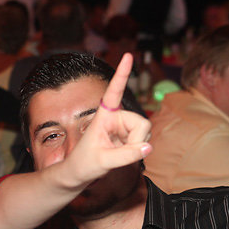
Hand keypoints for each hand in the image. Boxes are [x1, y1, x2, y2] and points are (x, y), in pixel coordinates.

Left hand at [64, 53, 151, 183]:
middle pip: (142, 123)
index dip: (122, 74)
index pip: (114, 92)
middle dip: (136, 140)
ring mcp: (124, 125)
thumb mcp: (103, 161)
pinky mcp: (129, 135)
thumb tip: (149, 147)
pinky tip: (122, 152)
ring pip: (145, 132)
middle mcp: (116, 116)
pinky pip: (144, 141)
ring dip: (136, 146)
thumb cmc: (84, 164)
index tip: (128, 55)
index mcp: (104, 115)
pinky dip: (137, 150)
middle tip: (118, 152)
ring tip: (116, 152)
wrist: (79, 173)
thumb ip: (126, 155)